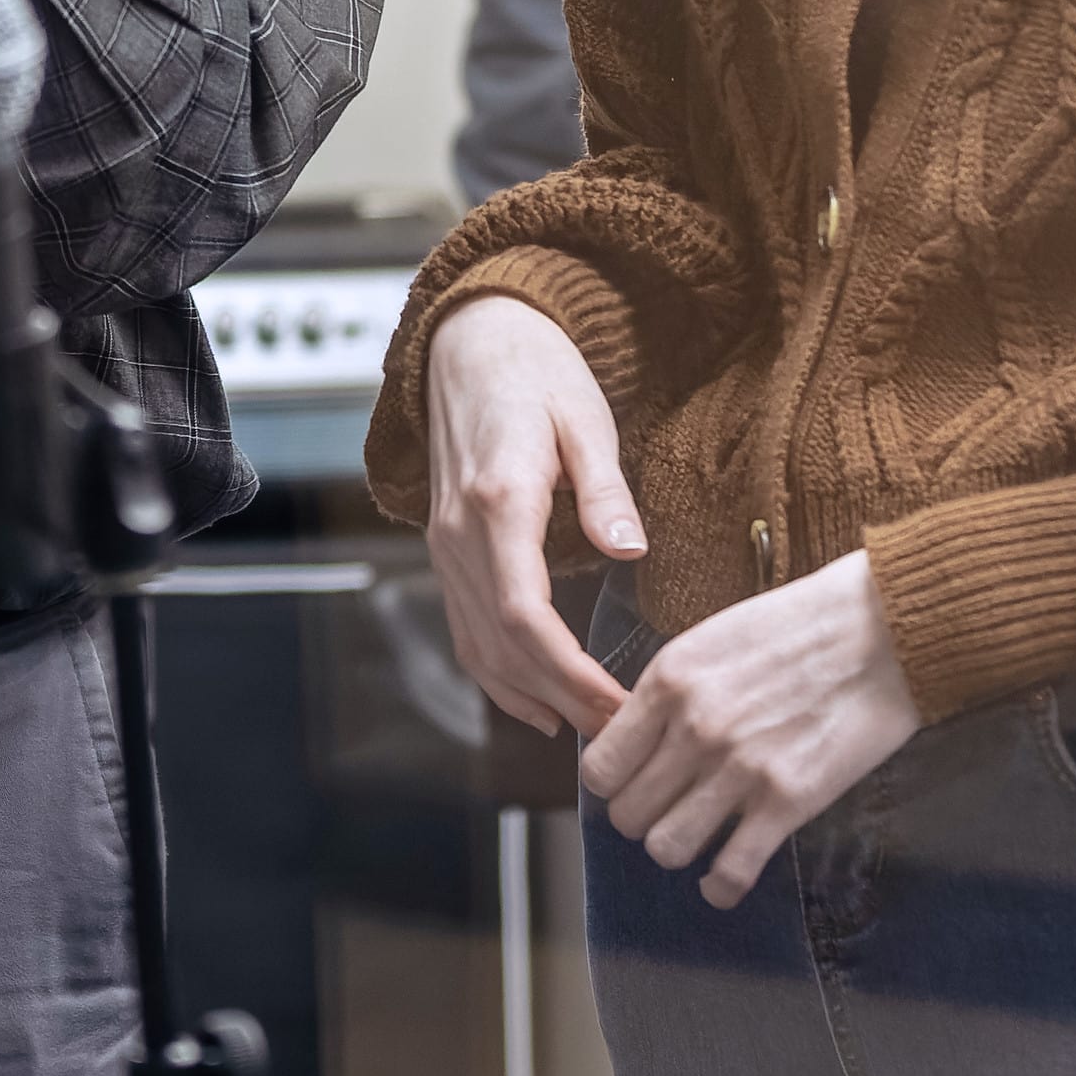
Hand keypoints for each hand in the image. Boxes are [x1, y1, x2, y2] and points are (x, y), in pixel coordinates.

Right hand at [418, 296, 643, 742]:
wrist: (471, 340)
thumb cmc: (535, 370)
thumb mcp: (586, 419)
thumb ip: (605, 490)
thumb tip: (630, 552)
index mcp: (499, 500)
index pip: (526, 617)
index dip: (571, 675)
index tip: (620, 706)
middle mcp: (459, 532)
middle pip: (502, 645)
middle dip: (561, 699)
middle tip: (622, 735)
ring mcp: (444, 543)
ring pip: (476, 645)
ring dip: (527, 696)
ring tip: (586, 732)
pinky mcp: (446, 547)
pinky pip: (464, 626)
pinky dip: (497, 673)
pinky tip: (535, 700)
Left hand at [583, 550, 920, 909]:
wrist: (881, 630)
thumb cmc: (799, 625)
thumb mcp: (713, 639)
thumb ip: (670, 689)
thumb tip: (634, 736)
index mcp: (669, 681)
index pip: (599, 766)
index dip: (613, 782)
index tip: (634, 780)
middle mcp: (694, 728)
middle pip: (627, 814)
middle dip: (642, 819)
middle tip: (669, 809)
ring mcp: (740, 768)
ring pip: (666, 848)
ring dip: (678, 849)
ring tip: (698, 835)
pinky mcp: (788, 801)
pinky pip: (730, 872)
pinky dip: (721, 886)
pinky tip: (725, 877)